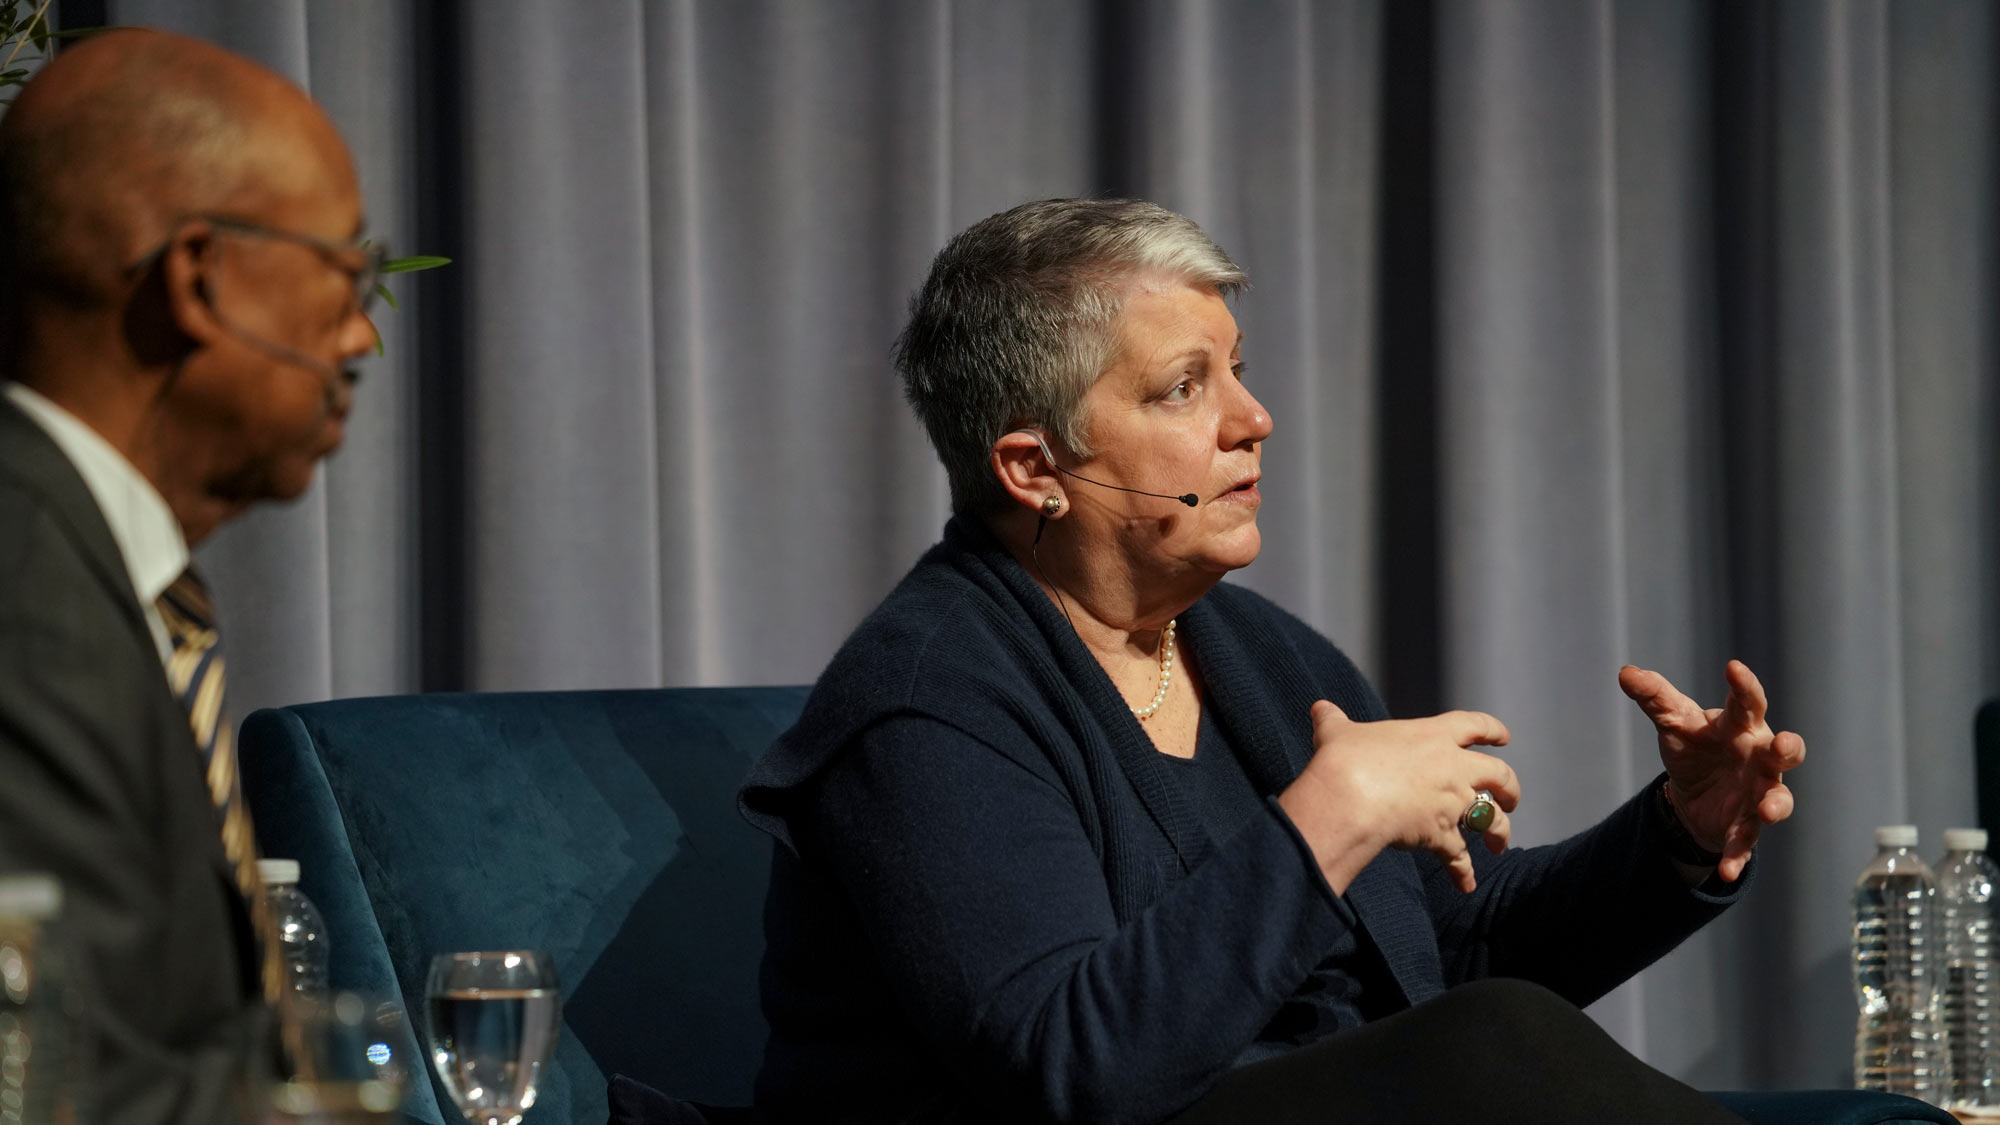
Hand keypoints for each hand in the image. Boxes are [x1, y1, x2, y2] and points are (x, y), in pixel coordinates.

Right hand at [1279, 702, 1517, 894]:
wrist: (1348, 796)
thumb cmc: (1345, 759)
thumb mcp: (1337, 733)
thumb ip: (1334, 721)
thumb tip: (1320, 708)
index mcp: (1432, 736)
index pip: (1473, 725)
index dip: (1491, 729)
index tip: (1504, 736)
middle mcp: (1452, 767)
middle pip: (1499, 775)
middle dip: (1509, 788)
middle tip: (1510, 799)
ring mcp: (1451, 802)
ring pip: (1492, 818)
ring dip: (1500, 832)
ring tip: (1499, 845)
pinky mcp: (1441, 834)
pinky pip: (1459, 857)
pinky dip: (1463, 873)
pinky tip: (1466, 886)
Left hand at [1618, 660, 1805, 882]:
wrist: (1693, 792)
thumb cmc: (1695, 745)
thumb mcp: (1672, 722)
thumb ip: (1653, 697)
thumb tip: (1625, 673)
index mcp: (1741, 726)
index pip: (1748, 702)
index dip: (1744, 686)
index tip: (1733, 668)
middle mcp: (1759, 758)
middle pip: (1784, 751)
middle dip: (1787, 748)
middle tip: (1782, 744)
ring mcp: (1759, 793)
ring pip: (1778, 799)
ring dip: (1777, 805)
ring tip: (1768, 811)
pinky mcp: (1747, 826)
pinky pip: (1747, 843)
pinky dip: (1739, 857)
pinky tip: (1726, 871)